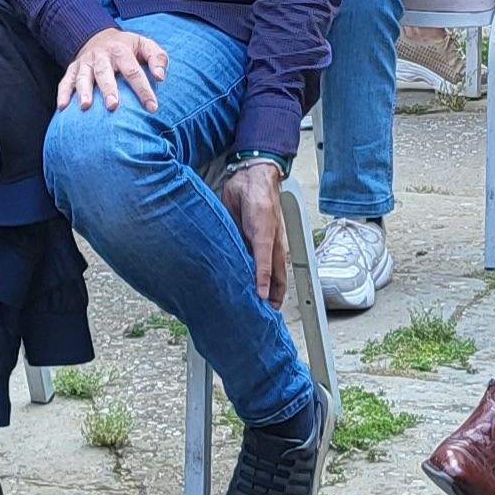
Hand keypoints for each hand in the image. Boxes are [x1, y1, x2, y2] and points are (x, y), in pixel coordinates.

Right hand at [57, 26, 169, 112]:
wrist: (99, 37)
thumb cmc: (128, 48)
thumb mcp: (145, 45)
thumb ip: (158, 58)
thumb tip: (160, 77)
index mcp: (121, 50)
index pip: (133, 71)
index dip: (143, 89)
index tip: (152, 107)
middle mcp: (101, 56)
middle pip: (104, 73)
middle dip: (108, 89)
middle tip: (112, 106)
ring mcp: (85, 63)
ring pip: (83, 77)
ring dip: (84, 91)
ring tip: (85, 107)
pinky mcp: (72, 69)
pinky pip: (65, 81)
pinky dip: (63, 93)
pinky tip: (63, 108)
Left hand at [221, 160, 290, 306]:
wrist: (248, 176)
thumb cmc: (261, 199)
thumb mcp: (262, 234)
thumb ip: (263, 261)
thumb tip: (262, 287)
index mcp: (272, 250)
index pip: (273, 281)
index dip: (271, 299)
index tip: (266, 317)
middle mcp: (261, 249)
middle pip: (262, 279)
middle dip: (257, 298)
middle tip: (251, 317)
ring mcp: (248, 243)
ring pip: (246, 270)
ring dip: (242, 285)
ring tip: (235, 303)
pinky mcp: (235, 236)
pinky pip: (233, 257)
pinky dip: (229, 269)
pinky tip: (221, 278)